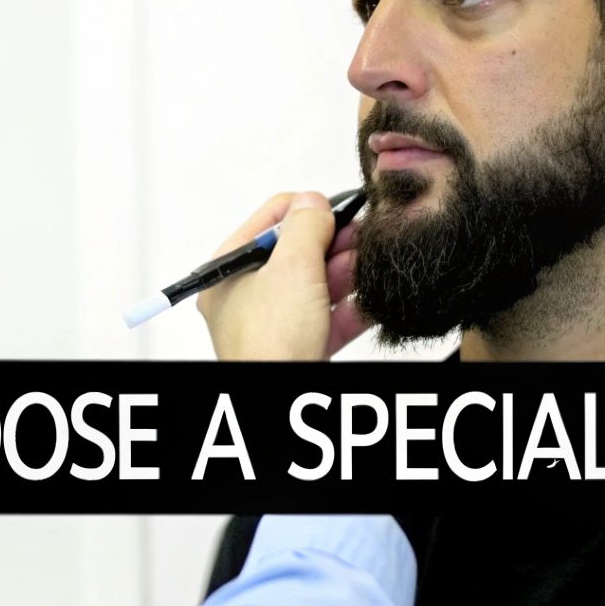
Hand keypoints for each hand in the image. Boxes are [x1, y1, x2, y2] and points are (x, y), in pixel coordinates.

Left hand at [195, 191, 371, 360]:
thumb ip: (305, 226)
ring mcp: (272, 325)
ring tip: (373, 263)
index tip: (342, 209)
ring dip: (347, 273)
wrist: (276, 405)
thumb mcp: (290, 268)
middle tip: (364, 236)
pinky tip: (375, 299)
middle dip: (335, 244)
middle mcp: (246, 296)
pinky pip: (327, 319)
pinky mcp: (296, 348)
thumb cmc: (270, 345)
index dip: (309, 209)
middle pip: (297, 252)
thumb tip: (313, 200)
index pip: (271, 219)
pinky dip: (351, 308)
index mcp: (229, 271)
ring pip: (315, 286)